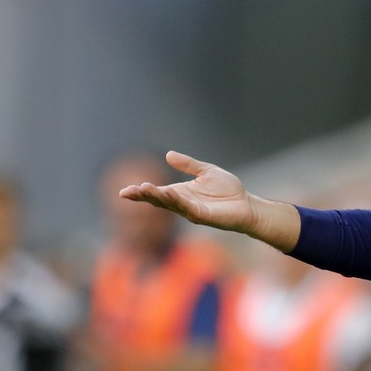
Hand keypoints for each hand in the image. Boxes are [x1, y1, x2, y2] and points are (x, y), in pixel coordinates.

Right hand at [118, 151, 255, 234]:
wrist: (246, 204)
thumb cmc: (228, 190)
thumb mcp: (206, 172)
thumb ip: (188, 165)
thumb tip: (168, 154)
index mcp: (181, 193)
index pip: (157, 193)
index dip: (141, 192)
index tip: (123, 191)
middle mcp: (183, 203)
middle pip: (158, 200)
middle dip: (143, 196)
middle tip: (127, 192)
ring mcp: (192, 211)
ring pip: (170, 204)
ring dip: (157, 197)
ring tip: (143, 189)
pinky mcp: (204, 216)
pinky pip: (188, 208)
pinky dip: (178, 201)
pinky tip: (169, 194)